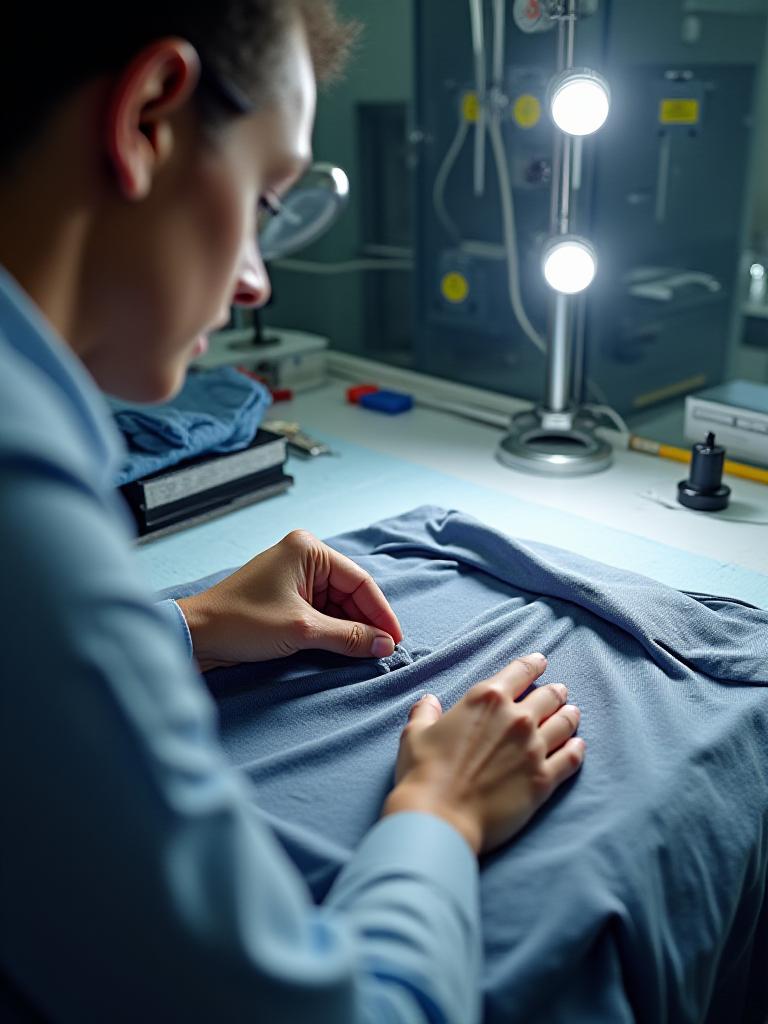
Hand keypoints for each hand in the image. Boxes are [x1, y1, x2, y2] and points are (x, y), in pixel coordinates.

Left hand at [177, 529, 402, 669]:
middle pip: (350, 591)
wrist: (197, 636)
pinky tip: (345, 647)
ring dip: (351, 628)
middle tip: (383, 651)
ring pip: (337, 603)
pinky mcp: (285, 595)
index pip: (359, 581)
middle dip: (366, 622)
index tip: (395, 640)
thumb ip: (349, 636)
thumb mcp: (302, 630)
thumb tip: (384, 645)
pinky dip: (333, 629)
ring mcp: (293, 575)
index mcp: (308, 550)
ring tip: (367, 653)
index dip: (380, 613)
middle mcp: (303, 556)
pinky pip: (320, 610)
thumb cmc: (241, 623)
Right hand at [382, 654, 584, 854]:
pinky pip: (570, 758)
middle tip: (560, 691)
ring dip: (570, 715)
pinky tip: (578, 745)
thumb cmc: (424, 772)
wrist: (440, 816)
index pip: (520, 671)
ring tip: (573, 712)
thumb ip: (425, 713)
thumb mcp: (415, 734)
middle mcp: (516, 718)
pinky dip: (576, 749)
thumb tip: (429, 701)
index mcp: (486, 699)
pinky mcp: (543, 779)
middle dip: (556, 691)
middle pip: (549, 696)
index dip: (533, 664)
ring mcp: (534, 749)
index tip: (540, 661)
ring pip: (565, 723)